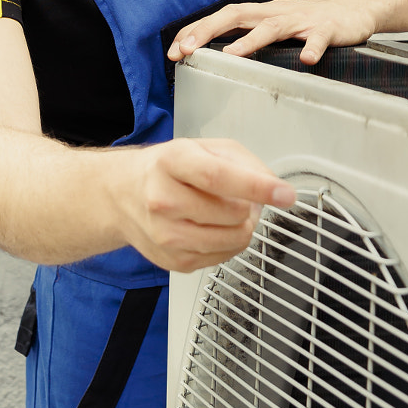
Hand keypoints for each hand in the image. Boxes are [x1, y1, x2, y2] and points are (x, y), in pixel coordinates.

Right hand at [114, 138, 295, 273]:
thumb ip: (243, 162)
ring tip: (230, 213)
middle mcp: (162, 199)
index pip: (218, 177)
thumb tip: (272, 186)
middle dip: (250, 206)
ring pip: (231, 240)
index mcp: (172, 162)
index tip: (284, 193)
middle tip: (242, 197)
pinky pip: (222, 258)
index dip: (257, 187)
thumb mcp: (204, 147)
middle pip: (230, 213)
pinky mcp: (172, 261)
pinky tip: (213, 228)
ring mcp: (165, 234)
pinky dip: (228, 243)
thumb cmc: (168, 168)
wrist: (123, 195)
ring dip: (243, 227)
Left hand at [167, 0, 378, 66]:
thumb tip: (217, 58)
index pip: (220, 18)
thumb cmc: (308, 21)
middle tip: (185, 50)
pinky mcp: (326, 30)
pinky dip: (312, 49)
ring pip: (272, 27)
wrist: (353, 7)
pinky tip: (307, 61)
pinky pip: (318, 39)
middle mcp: (275, 13)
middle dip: (207, 31)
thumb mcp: (274, 27)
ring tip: (233, 56)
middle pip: (236, 16)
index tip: (172, 52)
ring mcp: (301, 20)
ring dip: (251, 41)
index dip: (195, 31)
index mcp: (260, 15)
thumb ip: (250, 38)